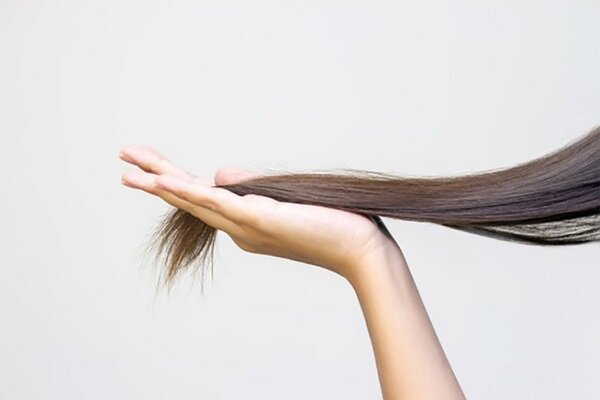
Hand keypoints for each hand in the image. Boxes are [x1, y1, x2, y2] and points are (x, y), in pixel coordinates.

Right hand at [119, 146, 395, 280]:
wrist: (360, 248)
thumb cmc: (331, 225)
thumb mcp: (285, 199)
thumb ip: (252, 186)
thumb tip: (218, 173)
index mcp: (246, 224)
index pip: (204, 199)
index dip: (176, 183)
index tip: (156, 169)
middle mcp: (240, 228)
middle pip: (190, 199)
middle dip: (155, 181)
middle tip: (123, 163)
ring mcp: (247, 225)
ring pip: (195, 201)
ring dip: (161, 185)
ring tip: (128, 172)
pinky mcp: (260, 219)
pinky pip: (217, 202)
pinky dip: (189, 191)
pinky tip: (166, 181)